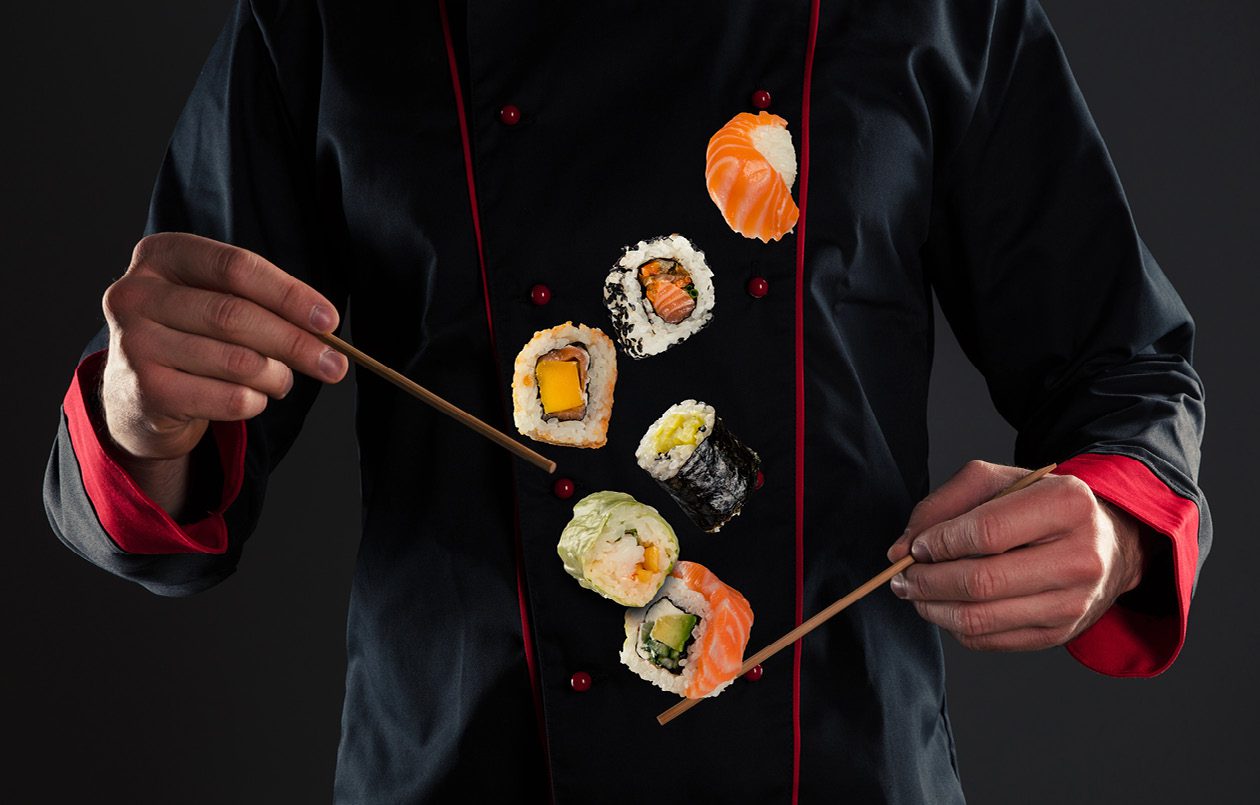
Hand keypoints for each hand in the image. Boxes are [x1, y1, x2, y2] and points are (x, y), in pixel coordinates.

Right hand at [100, 233, 347, 464]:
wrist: (138, 397)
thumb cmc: (192, 337)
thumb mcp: (213, 301)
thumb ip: (259, 302)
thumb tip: (324, 326)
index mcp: (161, 255)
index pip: (236, 266)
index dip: (288, 294)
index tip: (330, 320)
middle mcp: (135, 294)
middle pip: (235, 315)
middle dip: (295, 343)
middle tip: (335, 364)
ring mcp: (133, 344)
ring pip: (236, 362)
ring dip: (276, 376)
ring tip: (282, 381)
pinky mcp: (145, 391)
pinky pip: (227, 398)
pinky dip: (255, 402)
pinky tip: (252, 399)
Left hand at [885, 460, 1145, 650]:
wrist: (1106, 544)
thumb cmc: (1041, 506)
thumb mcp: (999, 482)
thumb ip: (944, 504)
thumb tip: (902, 548)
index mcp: (1067, 504)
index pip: (986, 533)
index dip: (939, 543)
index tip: (915, 547)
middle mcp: (1079, 557)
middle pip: (981, 582)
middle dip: (927, 581)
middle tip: (903, 576)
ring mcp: (1074, 602)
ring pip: (980, 619)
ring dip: (933, 607)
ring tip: (915, 592)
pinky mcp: (1060, 634)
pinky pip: (988, 640)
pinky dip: (953, 626)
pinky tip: (946, 606)